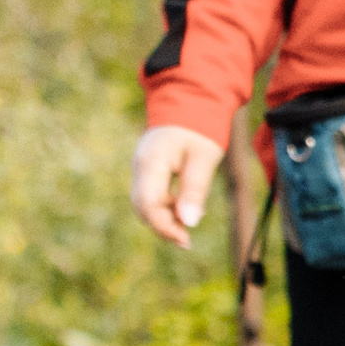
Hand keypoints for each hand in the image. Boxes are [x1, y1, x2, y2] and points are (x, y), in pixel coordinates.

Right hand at [131, 124, 227, 248]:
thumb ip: (195, 189)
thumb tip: (189, 222)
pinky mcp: (147, 171)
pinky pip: (151, 196)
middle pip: (142, 208)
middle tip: (187, 241)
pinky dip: (165, 208)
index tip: (186, 240)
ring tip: (187, 227)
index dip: (164, 227)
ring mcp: (141, 168)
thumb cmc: (199, 130)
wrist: (188, 104)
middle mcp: (140, 167)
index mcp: (151, 163)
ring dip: (164, 219)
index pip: (148, 205)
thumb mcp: (204, 159)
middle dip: (163, 227)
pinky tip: (184, 210)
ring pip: (145, 204)